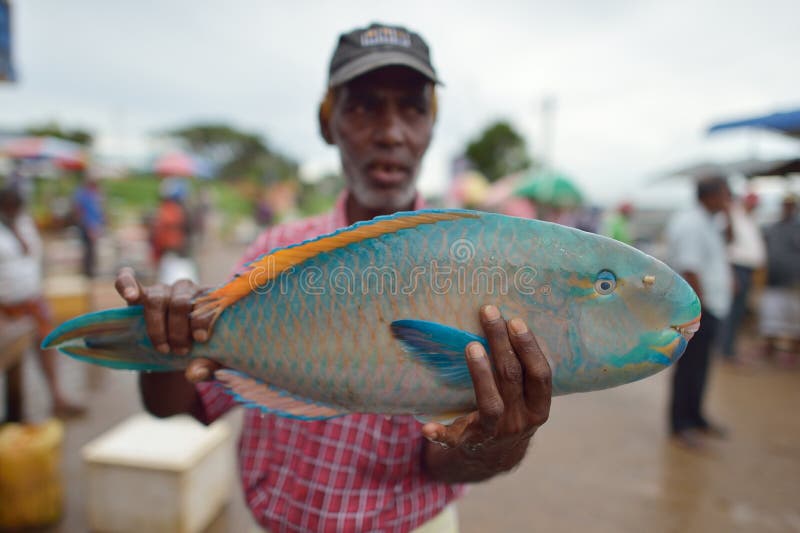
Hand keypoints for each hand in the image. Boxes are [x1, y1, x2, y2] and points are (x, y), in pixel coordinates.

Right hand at [114, 267, 219, 382]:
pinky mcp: (142, 293)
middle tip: (181, 351)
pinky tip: (130, 296)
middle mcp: (187, 289)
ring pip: (156, 299)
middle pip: (180, 302)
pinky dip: (127, 284)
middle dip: (179, 330)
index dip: (202, 320)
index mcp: (209, 299)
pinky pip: (128, 280)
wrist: (181, 350)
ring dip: (157, 326)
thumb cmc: (201, 350)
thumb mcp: (210, 360)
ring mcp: (163, 289)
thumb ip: (207, 366)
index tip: (200, 339)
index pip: (207, 302)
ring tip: (163, 348)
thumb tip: (194, 374)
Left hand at [422, 305, 551, 478]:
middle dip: (501, 343)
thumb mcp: (526, 397)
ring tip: (471, 345)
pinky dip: (440, 434)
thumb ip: (522, 369)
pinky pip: (453, 439)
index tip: (515, 320)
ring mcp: (495, 434)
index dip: (529, 347)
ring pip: (490, 402)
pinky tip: (427, 428)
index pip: (539, 374)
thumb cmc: (511, 411)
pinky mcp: (467, 443)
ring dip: (481, 372)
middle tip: (489, 313)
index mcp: (538, 407)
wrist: (495, 456)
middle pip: (512, 378)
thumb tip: (509, 321)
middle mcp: (520, 420)